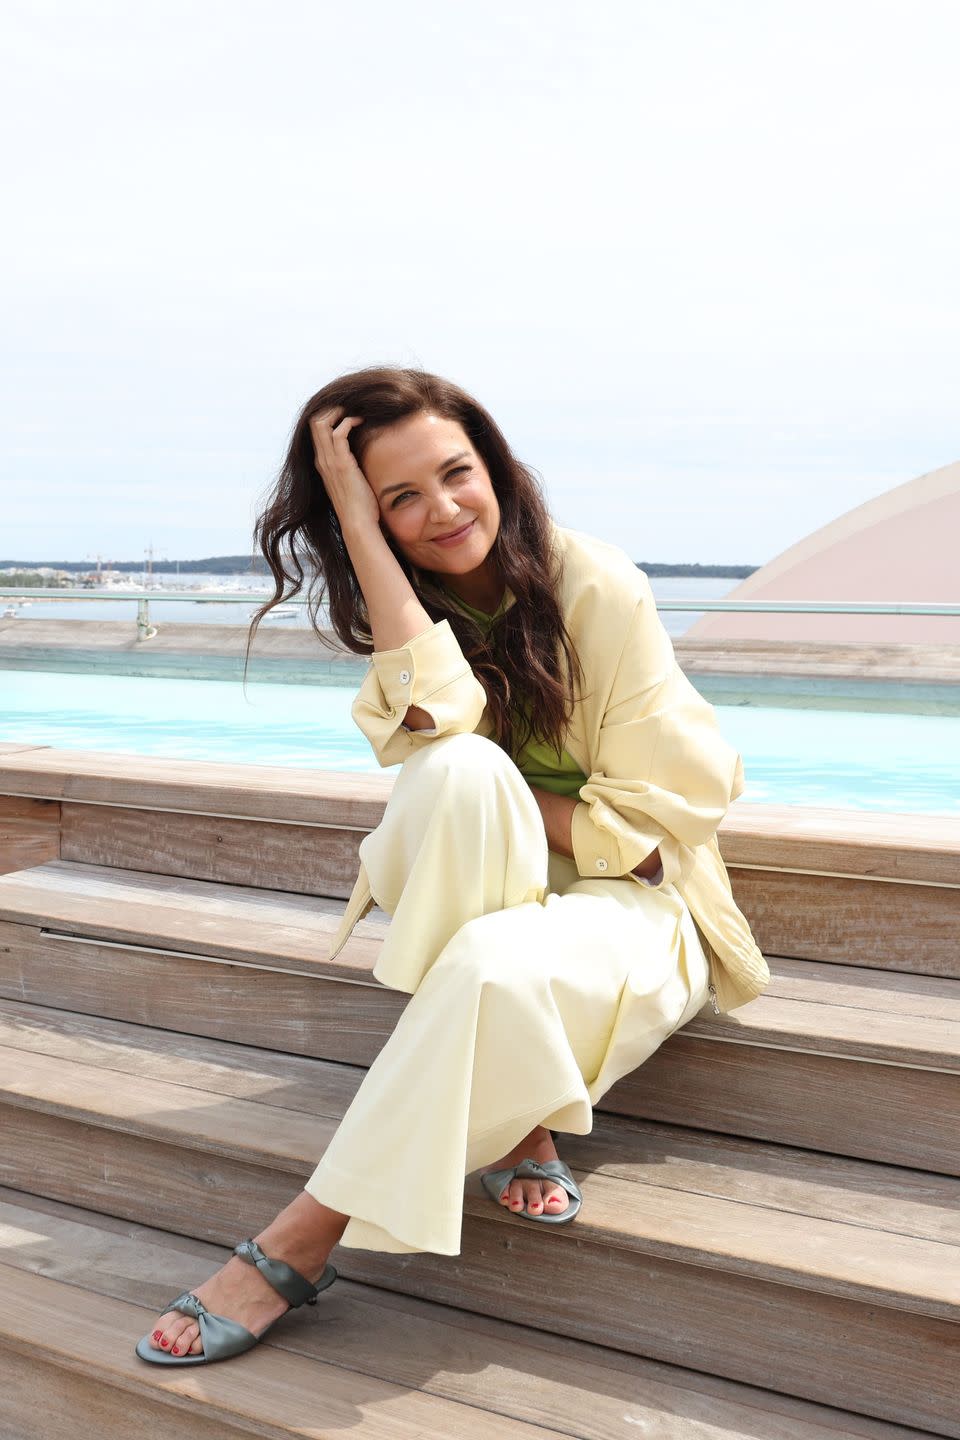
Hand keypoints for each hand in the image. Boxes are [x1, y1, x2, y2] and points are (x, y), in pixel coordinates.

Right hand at [309, 408, 380, 534]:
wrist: (358, 523)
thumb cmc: (359, 505)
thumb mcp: (350, 481)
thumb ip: (350, 466)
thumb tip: (361, 455)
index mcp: (322, 463)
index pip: (315, 430)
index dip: (328, 416)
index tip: (345, 412)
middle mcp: (322, 460)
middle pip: (315, 422)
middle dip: (332, 408)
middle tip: (350, 407)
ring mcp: (330, 462)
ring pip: (322, 423)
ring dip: (339, 411)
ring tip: (355, 412)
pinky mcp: (342, 464)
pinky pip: (339, 433)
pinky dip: (349, 422)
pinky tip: (360, 422)